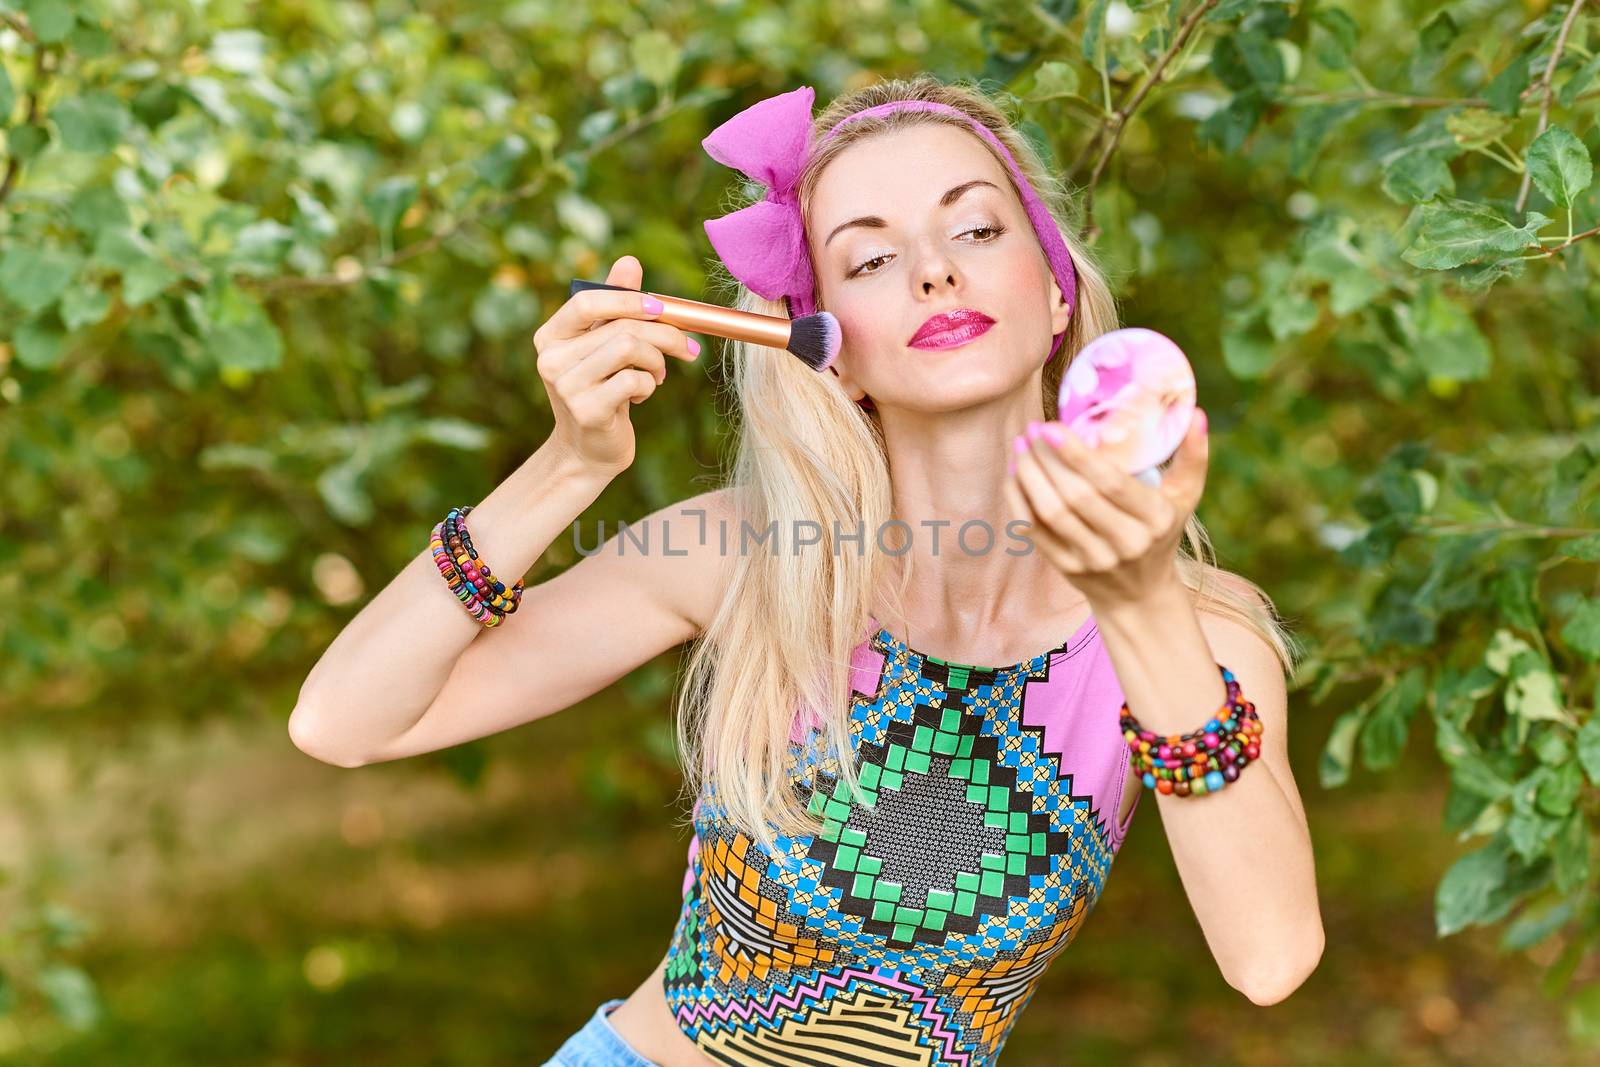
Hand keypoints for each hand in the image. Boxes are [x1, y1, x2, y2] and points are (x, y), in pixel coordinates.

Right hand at [532, 254, 699, 476]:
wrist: (590, 450)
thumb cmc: (602, 390)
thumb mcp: (605, 346)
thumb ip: (616, 305)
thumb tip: (629, 262)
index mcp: (551, 336)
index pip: (587, 302)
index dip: (628, 300)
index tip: (660, 308)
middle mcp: (551, 359)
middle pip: (620, 327)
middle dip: (663, 333)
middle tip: (686, 348)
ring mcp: (566, 387)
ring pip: (629, 348)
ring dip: (657, 361)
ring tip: (657, 374)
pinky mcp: (587, 411)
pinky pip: (634, 380)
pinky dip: (648, 385)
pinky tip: (640, 395)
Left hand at [1002, 410, 1209, 605]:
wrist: (1139, 595)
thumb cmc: (1162, 533)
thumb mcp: (1185, 498)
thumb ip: (1193, 457)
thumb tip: (1197, 413)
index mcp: (1155, 520)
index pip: (1111, 484)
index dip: (1078, 455)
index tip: (1052, 427)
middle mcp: (1125, 543)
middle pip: (1075, 497)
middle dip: (1047, 460)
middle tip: (1031, 430)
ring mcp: (1092, 559)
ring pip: (1049, 513)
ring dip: (1028, 476)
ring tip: (1020, 446)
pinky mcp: (1066, 569)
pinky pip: (1034, 531)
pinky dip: (1019, 499)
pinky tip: (1015, 473)